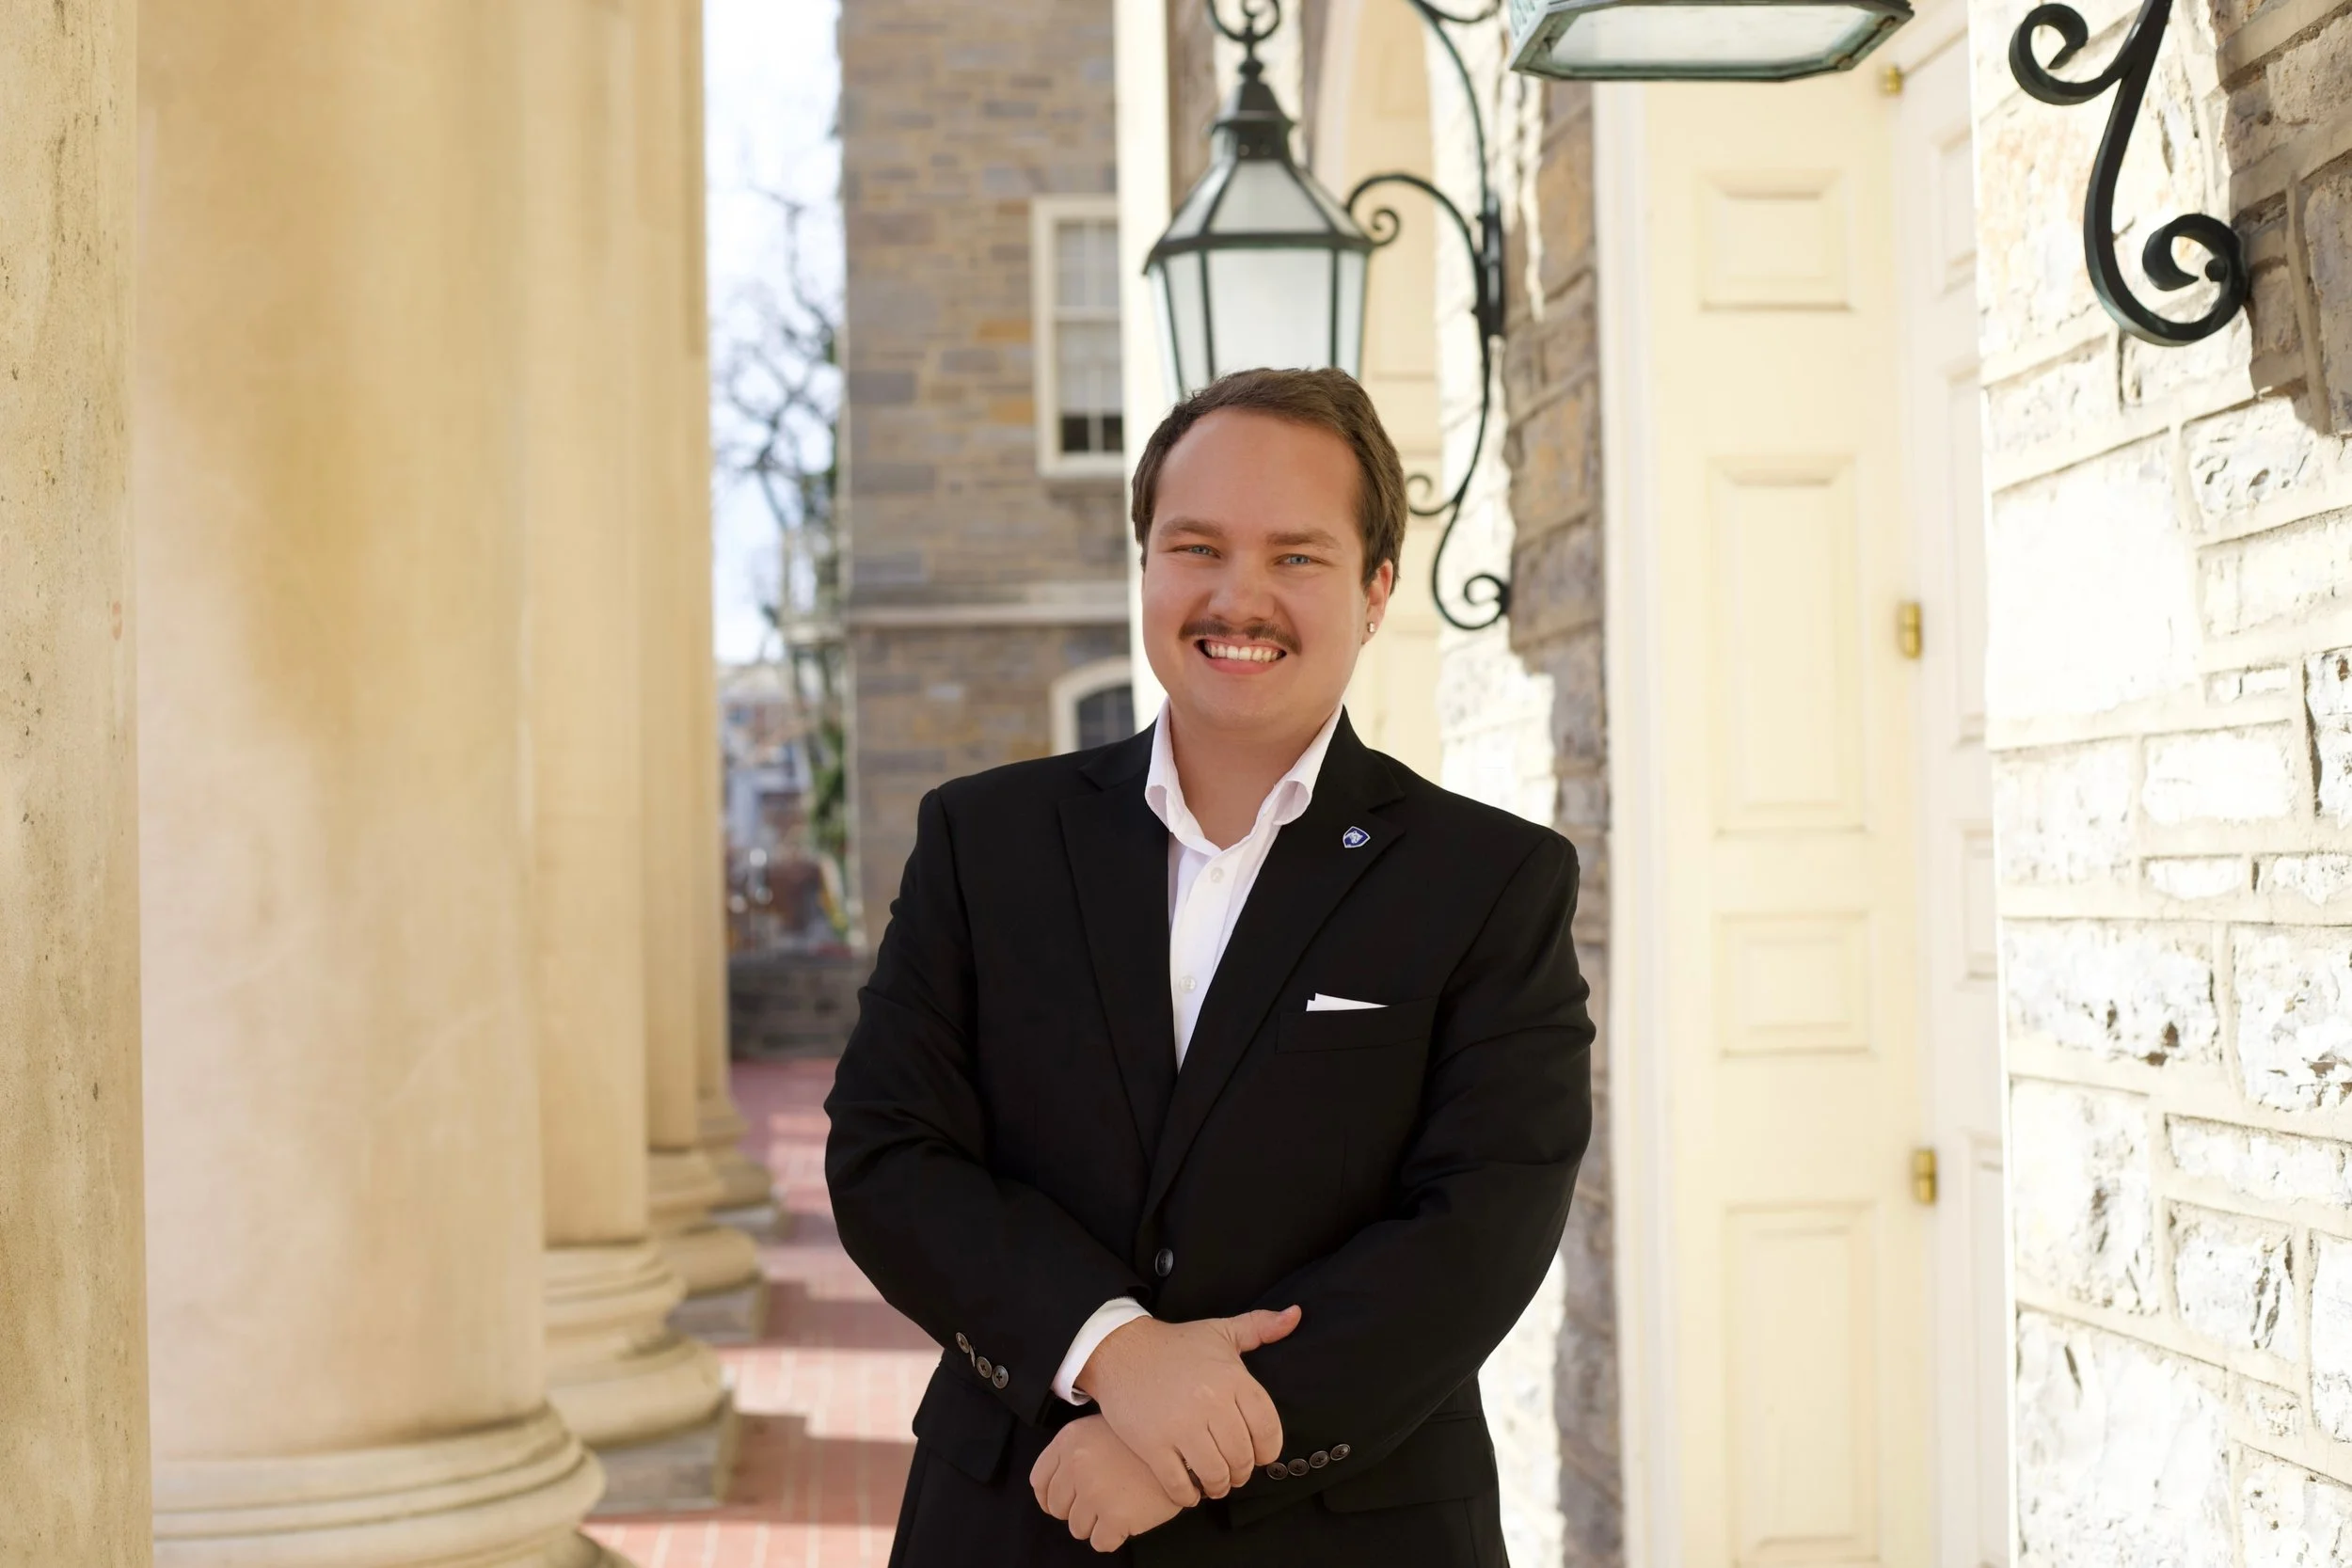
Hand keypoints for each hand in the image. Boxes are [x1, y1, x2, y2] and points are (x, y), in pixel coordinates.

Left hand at [1030, 1415, 1181, 1552]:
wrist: (1184, 1449)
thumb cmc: (1143, 1442)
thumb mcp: (1101, 1429)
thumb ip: (1076, 1452)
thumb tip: (1058, 1485)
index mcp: (1069, 1440)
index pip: (1039, 1481)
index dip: (1049, 1496)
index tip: (1064, 1503)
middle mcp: (1076, 1465)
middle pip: (1057, 1507)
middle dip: (1076, 1510)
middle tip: (1100, 1503)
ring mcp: (1095, 1491)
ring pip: (1077, 1528)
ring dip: (1096, 1524)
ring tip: (1118, 1506)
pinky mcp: (1115, 1516)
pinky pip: (1100, 1542)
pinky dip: (1113, 1536)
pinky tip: (1128, 1518)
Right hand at [1073, 1305, 1300, 1505]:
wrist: (1120, 1349)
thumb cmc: (1175, 1344)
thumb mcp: (1220, 1330)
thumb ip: (1261, 1326)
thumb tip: (1295, 1315)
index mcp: (1232, 1378)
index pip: (1267, 1429)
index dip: (1268, 1450)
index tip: (1259, 1455)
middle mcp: (1211, 1402)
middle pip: (1242, 1456)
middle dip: (1241, 1471)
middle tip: (1234, 1472)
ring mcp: (1180, 1425)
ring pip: (1215, 1474)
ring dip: (1218, 1486)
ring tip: (1214, 1483)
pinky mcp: (1152, 1444)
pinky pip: (1179, 1484)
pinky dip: (1188, 1496)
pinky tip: (1189, 1491)